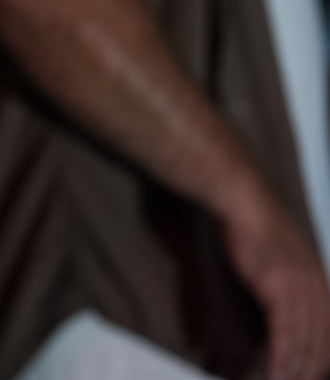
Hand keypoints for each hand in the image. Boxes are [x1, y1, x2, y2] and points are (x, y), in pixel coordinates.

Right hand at [221, 186, 329, 379]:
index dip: (321, 356)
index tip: (311, 373)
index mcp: (318, 280)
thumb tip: (277, 300)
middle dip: (310, 368)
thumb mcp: (281, 254)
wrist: (244, 202)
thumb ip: (284, 281)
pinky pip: (284, 332)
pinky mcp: (278, 288)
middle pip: (320, 340)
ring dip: (295, 369)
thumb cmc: (255, 224)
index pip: (328, 329)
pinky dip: (281, 356)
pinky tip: (276, 372)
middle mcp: (315, 286)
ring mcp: (299, 287)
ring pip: (304, 340)